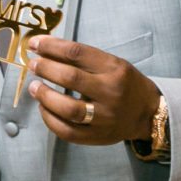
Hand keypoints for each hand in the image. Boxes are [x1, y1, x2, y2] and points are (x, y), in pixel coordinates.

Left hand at [25, 35, 159, 144]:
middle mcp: (111, 93)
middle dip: (46, 69)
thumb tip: (45, 50)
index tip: (35, 44)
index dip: (51, 47)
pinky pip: (67, 131)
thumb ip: (83, 59)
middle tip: (33, 64)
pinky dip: (49, 119)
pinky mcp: (97, 137)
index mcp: (114, 69)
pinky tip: (43, 107)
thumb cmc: (124, 84)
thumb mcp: (112, 64)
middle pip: (71, 78)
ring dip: (45, 96)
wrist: (147, 113)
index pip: (77, 53)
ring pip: (68, 109)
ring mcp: (104, 118)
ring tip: (34, 87)